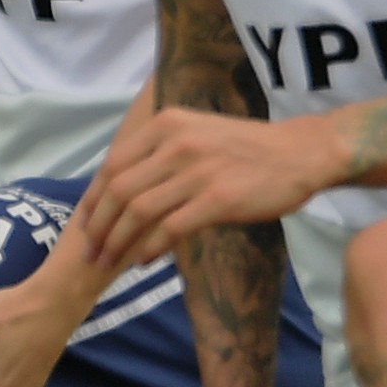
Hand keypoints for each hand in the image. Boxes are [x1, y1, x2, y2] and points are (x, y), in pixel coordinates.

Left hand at [78, 110, 333, 268]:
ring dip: (117, 242)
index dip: (92, 199)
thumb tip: (122, 186)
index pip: (112, 165)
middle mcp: (178, 145)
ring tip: (110, 261)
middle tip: (91, 252)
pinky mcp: (218, 199)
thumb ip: (162, 151)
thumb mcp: (198, 132)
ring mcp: (198, 172)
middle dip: (97, 227)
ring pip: (138, 212)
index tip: (85, 224)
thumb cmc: (250, 147)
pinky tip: (143, 259)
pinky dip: (149, 248)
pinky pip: (169, 229)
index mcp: (168, 125)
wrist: (301, 153)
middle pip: (118, 191)